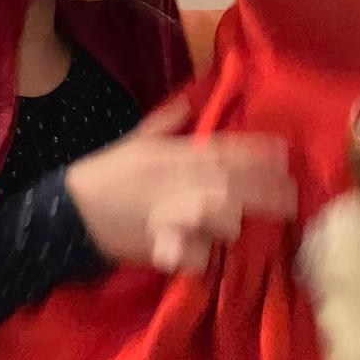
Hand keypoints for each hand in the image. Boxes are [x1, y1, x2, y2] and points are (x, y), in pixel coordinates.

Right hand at [66, 100, 296, 273]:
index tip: (284, 154)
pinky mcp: (158, 243)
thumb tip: (189, 101)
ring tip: (252, 224)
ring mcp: (168, 211)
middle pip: (230, 182)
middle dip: (265, 189)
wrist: (66, 213)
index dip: (256, 151)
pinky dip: (199, 257)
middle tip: (293, 196)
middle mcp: (175, 180)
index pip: (222, 149)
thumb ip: (165, 123)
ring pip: (215, 214)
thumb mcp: (133, 142)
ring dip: (234, 220)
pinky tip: (208, 258)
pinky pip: (190, 253)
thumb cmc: (103, 174)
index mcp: (172, 156)